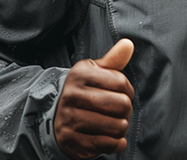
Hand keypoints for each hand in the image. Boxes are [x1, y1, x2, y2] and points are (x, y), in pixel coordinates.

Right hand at [54, 39, 134, 158]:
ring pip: (116, 126)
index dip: (128, 90)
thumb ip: (113, 60)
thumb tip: (128, 44)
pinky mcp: (72, 140)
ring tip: (114, 124)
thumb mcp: (95, 73)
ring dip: (122, 128)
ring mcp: (69, 118)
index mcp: (80, 74)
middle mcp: (71, 95)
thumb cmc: (85, 92)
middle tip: (120, 111)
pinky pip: (107, 144)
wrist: (58, 118)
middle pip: (121, 104)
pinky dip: (116, 143)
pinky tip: (110, 137)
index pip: (120, 82)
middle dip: (127, 110)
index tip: (122, 93)